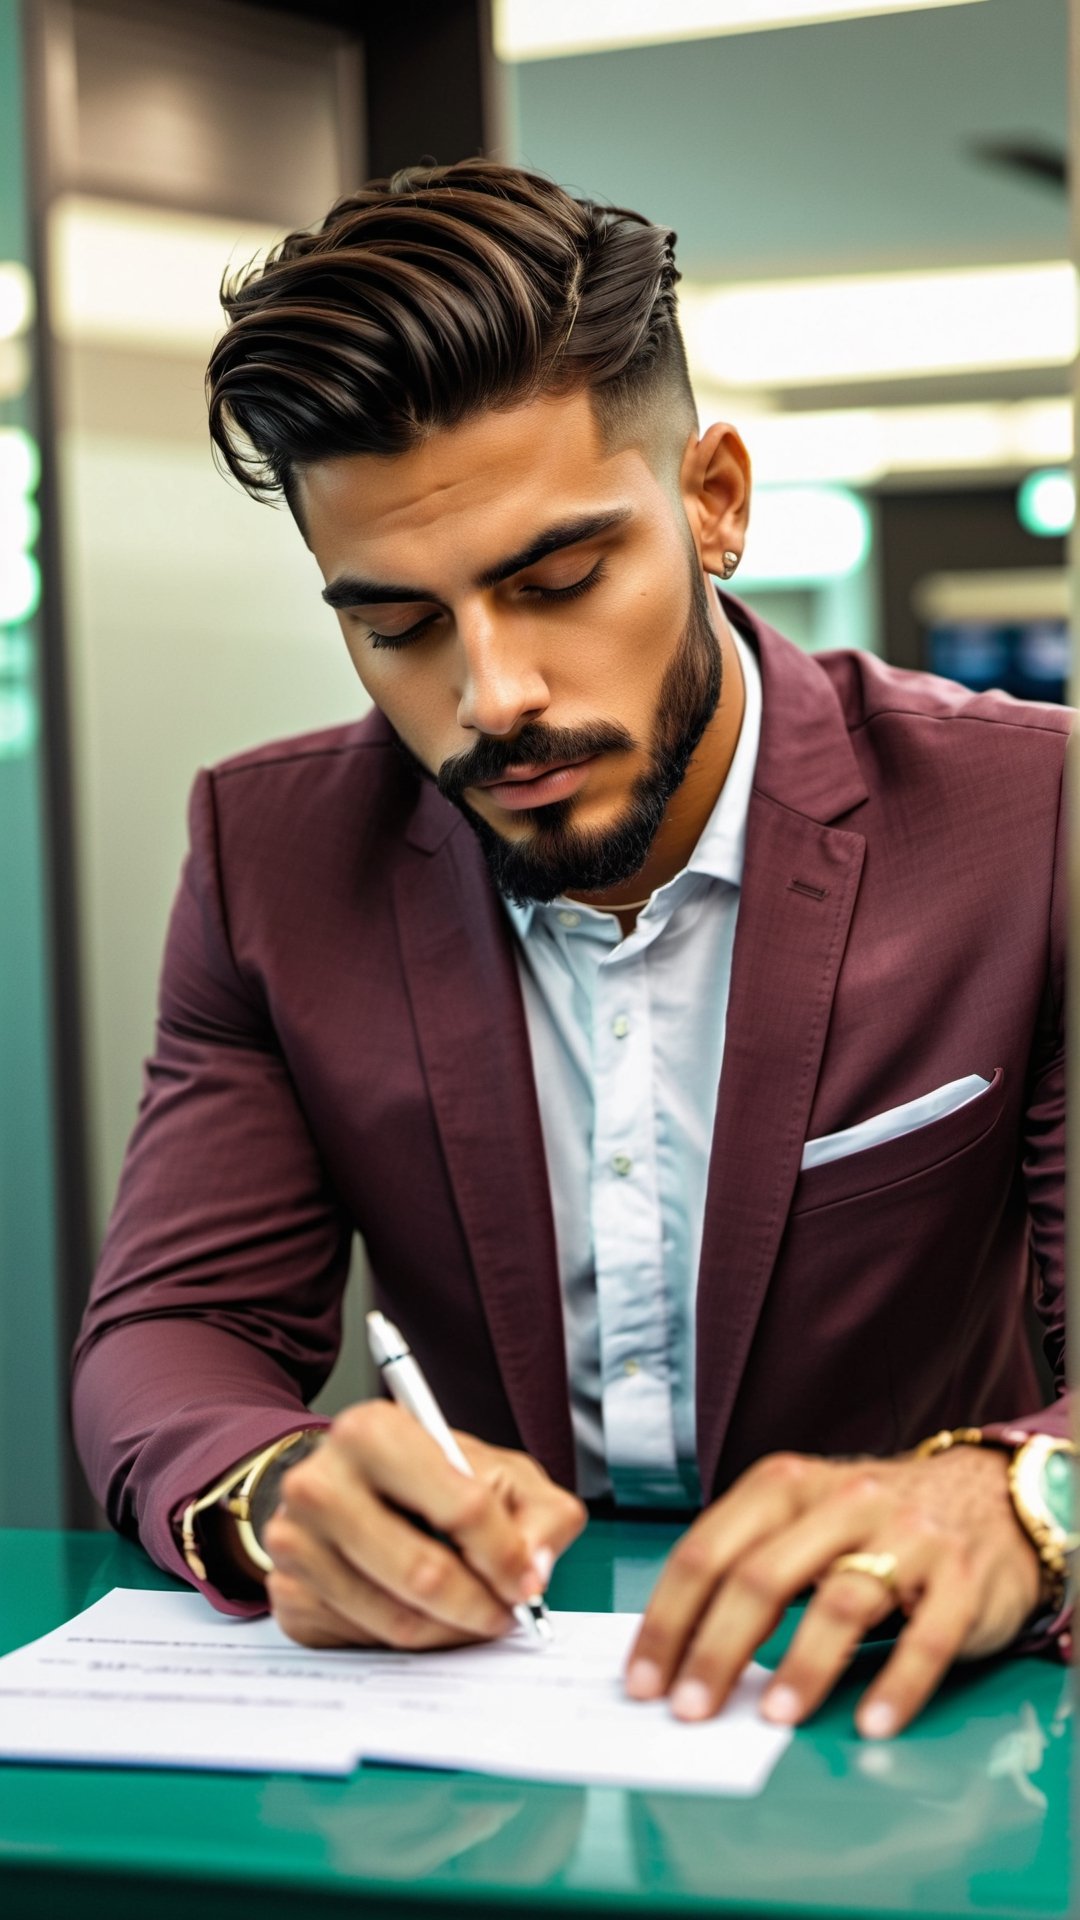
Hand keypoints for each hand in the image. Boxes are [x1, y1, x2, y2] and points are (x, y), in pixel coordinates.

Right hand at [262, 1402, 584, 1649]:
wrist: (347, 1484)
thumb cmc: (427, 1476)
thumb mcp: (496, 1473)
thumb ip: (539, 1514)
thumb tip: (535, 1571)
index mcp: (373, 1432)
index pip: (462, 1506)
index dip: (507, 1556)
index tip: (527, 1583)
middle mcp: (320, 1482)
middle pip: (423, 1572)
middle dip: (479, 1605)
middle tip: (504, 1615)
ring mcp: (295, 1542)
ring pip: (396, 1619)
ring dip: (449, 1632)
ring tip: (471, 1616)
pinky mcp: (287, 1594)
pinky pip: (365, 1641)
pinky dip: (408, 1641)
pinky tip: (423, 1615)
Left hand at [625, 1446, 1043, 1737]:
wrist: (987, 1499)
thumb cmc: (871, 1523)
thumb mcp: (803, 1518)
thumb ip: (750, 1563)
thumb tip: (677, 1648)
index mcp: (787, 1484)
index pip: (708, 1550)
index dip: (669, 1618)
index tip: (643, 1680)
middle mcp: (844, 1500)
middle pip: (763, 1576)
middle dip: (717, 1649)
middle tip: (689, 1709)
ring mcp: (907, 1537)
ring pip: (842, 1602)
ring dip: (802, 1666)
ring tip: (774, 1718)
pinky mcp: (962, 1579)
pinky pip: (927, 1637)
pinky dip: (897, 1685)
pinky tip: (871, 1724)